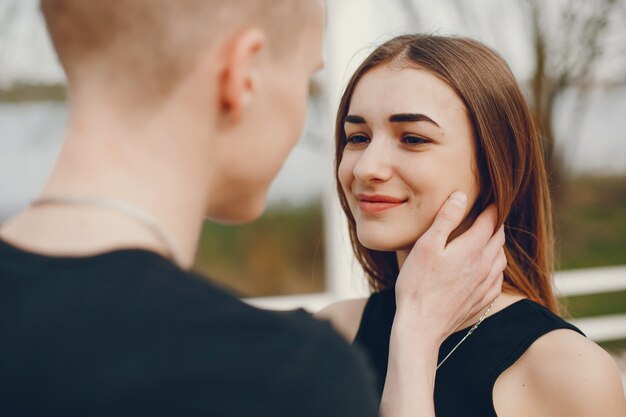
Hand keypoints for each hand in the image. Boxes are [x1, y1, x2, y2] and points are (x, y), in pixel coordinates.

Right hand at [393, 191, 505, 342]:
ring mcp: (485, 286)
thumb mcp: (426, 246)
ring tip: (488, 238)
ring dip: (497, 245)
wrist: (421, 326)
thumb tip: (461, 196)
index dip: (491, 206)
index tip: (489, 198)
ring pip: (501, 258)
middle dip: (495, 223)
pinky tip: (486, 268)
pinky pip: (497, 279)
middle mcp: (485, 266)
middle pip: (498, 238)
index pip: (490, 220)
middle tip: (489, 214)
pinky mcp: (482, 301)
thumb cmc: (418, 285)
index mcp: (472, 249)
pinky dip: (495, 267)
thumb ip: (445, 219)